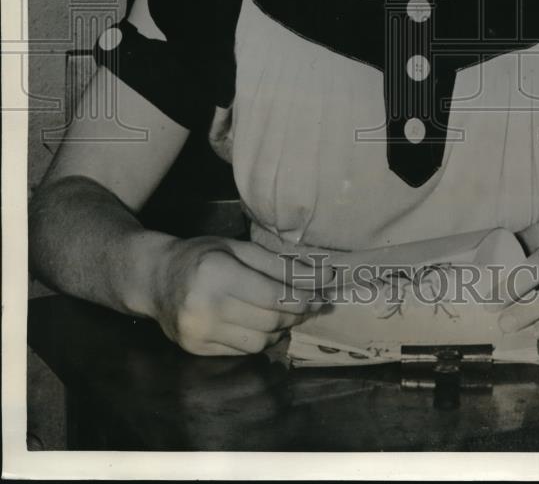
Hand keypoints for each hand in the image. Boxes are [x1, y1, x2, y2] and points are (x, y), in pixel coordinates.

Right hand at [150, 236, 331, 355]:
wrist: (155, 278)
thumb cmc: (201, 256)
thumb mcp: (238, 248)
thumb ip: (278, 264)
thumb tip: (321, 277)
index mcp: (216, 272)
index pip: (272, 294)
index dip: (303, 297)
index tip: (324, 293)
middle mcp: (205, 306)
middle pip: (270, 320)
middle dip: (297, 313)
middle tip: (312, 303)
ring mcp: (199, 332)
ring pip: (260, 341)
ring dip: (281, 329)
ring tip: (286, 313)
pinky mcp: (196, 349)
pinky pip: (243, 350)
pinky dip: (260, 338)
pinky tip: (262, 324)